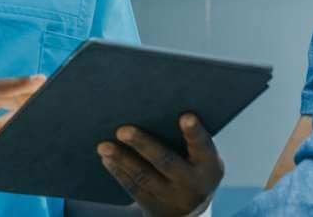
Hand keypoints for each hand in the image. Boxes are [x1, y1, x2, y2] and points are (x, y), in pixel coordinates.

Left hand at [97, 114, 223, 216]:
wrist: (191, 211)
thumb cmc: (194, 167)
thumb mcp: (203, 158)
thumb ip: (188, 140)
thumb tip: (156, 107)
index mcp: (208, 166)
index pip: (202, 146)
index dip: (194, 132)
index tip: (185, 116)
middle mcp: (191, 183)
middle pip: (166, 162)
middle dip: (143, 145)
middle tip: (123, 130)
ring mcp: (171, 197)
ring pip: (144, 176)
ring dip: (122, 159)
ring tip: (104, 146)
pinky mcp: (152, 206)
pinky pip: (133, 188)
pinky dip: (118, 172)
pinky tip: (107, 158)